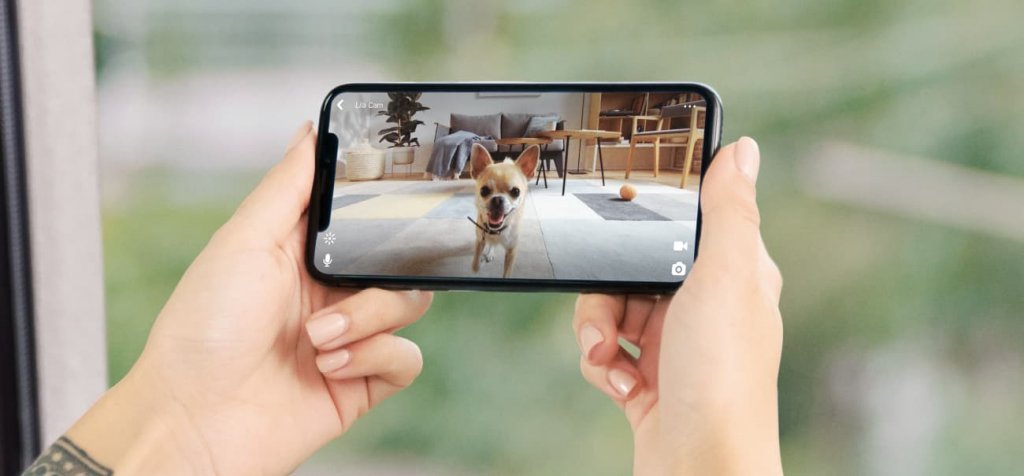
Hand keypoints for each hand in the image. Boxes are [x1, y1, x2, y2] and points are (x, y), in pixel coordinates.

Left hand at [65, 122, 432, 473]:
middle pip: (399, 259)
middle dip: (379, 271)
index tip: (400, 193)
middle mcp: (330, 292)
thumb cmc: (202, 330)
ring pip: (409, 305)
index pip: (363, 217)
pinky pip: (407, 358)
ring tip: (318, 338)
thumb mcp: (243, 242)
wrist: (195, 422)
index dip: (383, 206)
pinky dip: (375, 356)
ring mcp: (350, 337)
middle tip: (342, 282)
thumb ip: (288, 186)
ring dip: (366, 318)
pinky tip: (331, 365)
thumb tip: (312, 129)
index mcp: (302, 253)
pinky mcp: (363, 382)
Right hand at [573, 138, 782, 474]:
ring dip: (597, 329)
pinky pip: (605, 351)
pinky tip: (619, 386)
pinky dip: (602, 364)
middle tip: (610, 315)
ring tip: (607, 357)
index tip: (619, 202)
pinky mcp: (647, 380)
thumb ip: (730, 211)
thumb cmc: (722, 380)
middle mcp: (705, 306)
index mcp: (733, 274)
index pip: (688, 220)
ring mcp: (674, 346)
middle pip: (633, 266)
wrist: (699, 471)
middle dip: (607, 289)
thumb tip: (742, 149)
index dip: (653, 212)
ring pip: (611, 308)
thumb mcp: (725, 280)